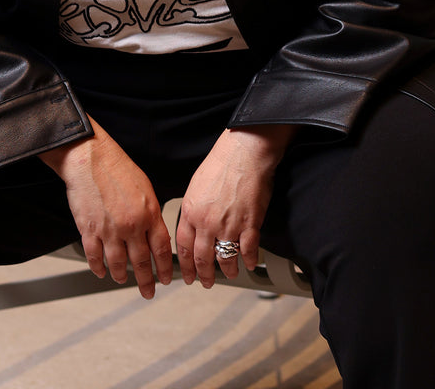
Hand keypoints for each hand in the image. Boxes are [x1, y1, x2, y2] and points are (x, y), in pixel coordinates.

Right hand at [39, 120, 172, 298]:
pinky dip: (98, 268)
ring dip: (121, 276)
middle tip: (148, 292)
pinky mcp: (89, 230)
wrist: (91, 159)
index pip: (161, 249)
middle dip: (146, 281)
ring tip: (122, 280)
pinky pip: (95, 257)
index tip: (165, 279)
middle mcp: (131, 225)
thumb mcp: (145, 188)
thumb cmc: (117, 168)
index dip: (164, 268)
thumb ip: (150, 213)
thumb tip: (154, 231)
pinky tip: (101, 272)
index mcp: (148, 213)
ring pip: (118, 264)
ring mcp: (109, 230)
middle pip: (141, 262)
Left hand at [176, 125, 294, 287]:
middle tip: (206, 282)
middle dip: (204, 274)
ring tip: (230, 274)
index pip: (183, 247)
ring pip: (225, 258)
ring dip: (228, 270)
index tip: (188, 274)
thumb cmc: (221, 163)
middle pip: (202, 258)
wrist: (244, 152)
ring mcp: (229, 225)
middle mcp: (207, 222)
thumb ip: (192, 208)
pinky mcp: (250, 223)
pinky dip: (249, 259)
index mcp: (191, 212)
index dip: (185, 265)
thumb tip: (193, 224)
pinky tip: (249, 263)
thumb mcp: (195, 186)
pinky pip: (248, 249)